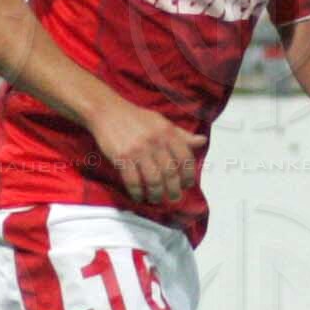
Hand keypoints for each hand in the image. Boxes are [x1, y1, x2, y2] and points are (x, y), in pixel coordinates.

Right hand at [90, 100, 208, 207]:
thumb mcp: (161, 122)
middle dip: (174, 189)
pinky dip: (137, 192)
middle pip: (170, 173)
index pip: (185, 158)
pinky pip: (133, 181)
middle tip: (174, 197)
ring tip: (157, 198)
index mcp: (167, 132)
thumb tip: (202, 141)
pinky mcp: (122, 158)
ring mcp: (138, 150)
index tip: (187, 184)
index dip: (188, 174)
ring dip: (156, 194)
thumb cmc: (136, 118)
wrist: (107, 111)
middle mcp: (155, 141)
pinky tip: (139, 196)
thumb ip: (181, 135)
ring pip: (153, 180)